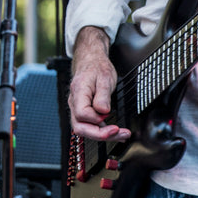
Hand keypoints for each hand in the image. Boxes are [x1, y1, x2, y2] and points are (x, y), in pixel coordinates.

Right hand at [68, 27, 131, 143]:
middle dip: (99, 134)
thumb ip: (103, 96)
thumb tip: (103, 112)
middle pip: (80, 127)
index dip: (96, 119)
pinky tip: (117, 132)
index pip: (82, 114)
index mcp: (79, 92)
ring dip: (103, 135)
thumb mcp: (104, 78)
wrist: (90, 61)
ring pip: (85, 129)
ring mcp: (77, 108)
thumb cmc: (97, 67)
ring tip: (123, 134)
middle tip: (118, 132)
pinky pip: (90, 125)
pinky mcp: (83, 112)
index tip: (109, 115)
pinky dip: (103, 131)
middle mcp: (74, 103)